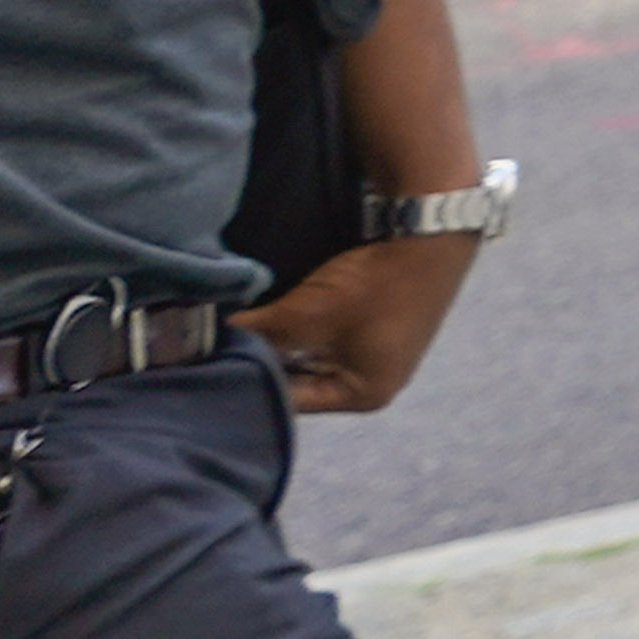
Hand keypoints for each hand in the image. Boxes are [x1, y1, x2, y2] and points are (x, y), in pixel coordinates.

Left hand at [236, 232, 479, 413]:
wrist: (430, 238)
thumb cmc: (371, 289)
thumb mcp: (305, 314)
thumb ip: (257, 333)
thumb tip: (209, 336)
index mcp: (364, 396)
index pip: (292, 400)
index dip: (252, 378)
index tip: (216, 359)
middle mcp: (375, 383)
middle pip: (305, 378)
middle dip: (269, 357)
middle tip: (225, 342)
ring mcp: (380, 353)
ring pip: (315, 354)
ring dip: (286, 340)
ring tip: (249, 325)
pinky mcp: (380, 325)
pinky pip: (330, 336)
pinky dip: (305, 326)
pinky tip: (282, 310)